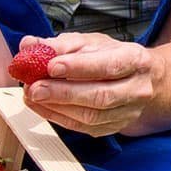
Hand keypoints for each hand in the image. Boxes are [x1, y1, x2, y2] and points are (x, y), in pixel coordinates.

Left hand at [17, 32, 158, 137]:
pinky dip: (58, 117)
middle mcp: (136, 89)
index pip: (109, 65)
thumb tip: (30, 45)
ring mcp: (127, 112)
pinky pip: (83, 128)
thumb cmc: (113, 57)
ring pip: (91, 116)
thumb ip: (60, 44)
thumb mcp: (91, 42)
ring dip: (57, 107)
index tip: (52, 65)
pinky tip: (41, 106)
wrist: (140, 79)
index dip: (79, 67)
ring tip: (33, 95)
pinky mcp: (113, 127)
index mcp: (135, 60)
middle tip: (35, 87)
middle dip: (63, 93)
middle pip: (100, 96)